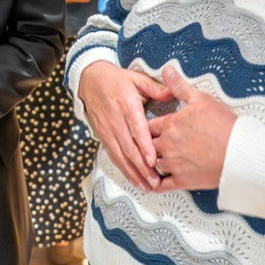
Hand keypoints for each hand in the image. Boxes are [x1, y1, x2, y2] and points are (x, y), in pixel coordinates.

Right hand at [78, 62, 174, 189]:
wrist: (90, 80)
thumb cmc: (117, 80)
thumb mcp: (137, 79)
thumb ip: (156, 88)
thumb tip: (174, 93)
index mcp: (127, 106)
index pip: (137, 130)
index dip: (145, 147)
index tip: (153, 161)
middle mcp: (116, 121)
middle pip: (129, 148)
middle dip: (142, 167)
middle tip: (155, 181)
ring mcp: (108, 130)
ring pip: (120, 155)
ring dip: (133, 172)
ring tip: (146, 186)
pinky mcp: (103, 136)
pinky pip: (113, 155)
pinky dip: (123, 169)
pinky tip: (133, 179)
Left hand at [148, 66, 236, 191]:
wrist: (241, 152)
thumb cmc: (224, 126)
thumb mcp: (201, 99)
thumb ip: (179, 86)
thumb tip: (167, 70)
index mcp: (170, 124)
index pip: (149, 125)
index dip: (151, 127)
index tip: (153, 128)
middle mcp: (167, 145)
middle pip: (149, 145)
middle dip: (150, 144)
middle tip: (153, 145)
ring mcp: (174, 164)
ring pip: (154, 164)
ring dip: (154, 163)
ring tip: (155, 162)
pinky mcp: (183, 181)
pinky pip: (162, 185)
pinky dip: (157, 184)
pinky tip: (155, 182)